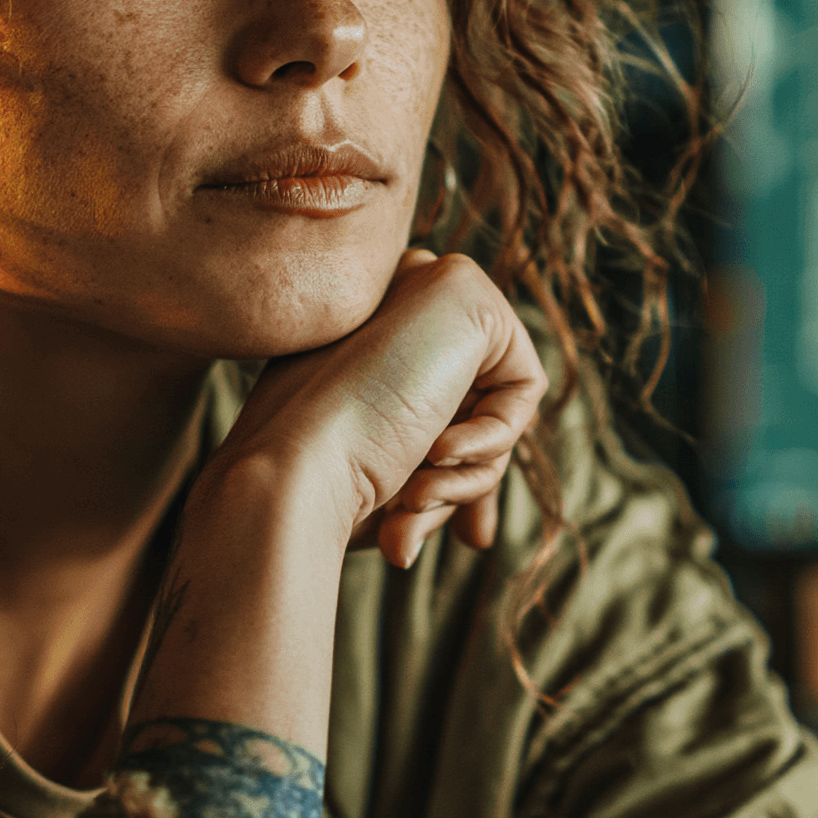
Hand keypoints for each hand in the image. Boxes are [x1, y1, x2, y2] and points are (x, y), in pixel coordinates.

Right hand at [127, 252, 545, 757]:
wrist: (295, 471)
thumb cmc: (325, 488)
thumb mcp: (387, 480)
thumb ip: (432, 474)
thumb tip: (481, 532)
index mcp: (357, 346)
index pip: (437, 402)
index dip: (450, 472)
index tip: (432, 531)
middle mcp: (386, 304)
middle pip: (471, 404)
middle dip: (464, 483)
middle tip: (416, 529)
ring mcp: (419, 285)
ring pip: (495, 401)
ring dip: (467, 473)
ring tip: (414, 497)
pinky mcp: (462, 288)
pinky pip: (522, 384)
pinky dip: (491, 437)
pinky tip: (435, 450)